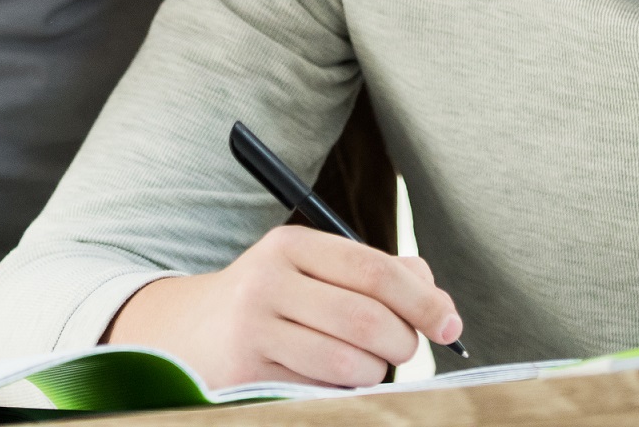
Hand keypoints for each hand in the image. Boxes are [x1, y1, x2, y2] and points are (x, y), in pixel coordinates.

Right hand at [105, 226, 462, 390]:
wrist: (188, 334)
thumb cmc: (273, 302)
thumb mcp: (314, 272)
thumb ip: (379, 275)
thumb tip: (437, 300)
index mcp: (292, 246)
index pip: (376, 271)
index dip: (424, 301)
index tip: (450, 325)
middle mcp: (268, 281)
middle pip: (369, 320)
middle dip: (402, 343)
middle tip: (401, 350)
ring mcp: (254, 329)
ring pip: (351, 363)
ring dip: (373, 373)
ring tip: (360, 364)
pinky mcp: (248, 374)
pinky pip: (323, 392)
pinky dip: (343, 392)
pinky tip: (327, 379)